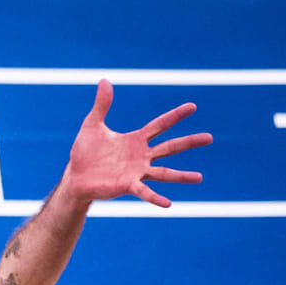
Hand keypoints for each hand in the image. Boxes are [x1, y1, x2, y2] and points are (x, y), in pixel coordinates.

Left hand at [63, 79, 211, 206]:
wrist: (75, 176)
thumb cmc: (84, 152)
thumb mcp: (92, 125)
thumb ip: (101, 105)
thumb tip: (104, 80)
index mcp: (135, 140)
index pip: (160, 125)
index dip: (175, 116)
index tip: (193, 106)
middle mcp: (141, 156)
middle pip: (170, 147)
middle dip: (189, 142)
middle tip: (210, 137)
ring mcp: (136, 172)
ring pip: (164, 173)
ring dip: (181, 176)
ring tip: (199, 178)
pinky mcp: (127, 185)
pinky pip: (145, 192)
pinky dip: (155, 198)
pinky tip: (168, 204)